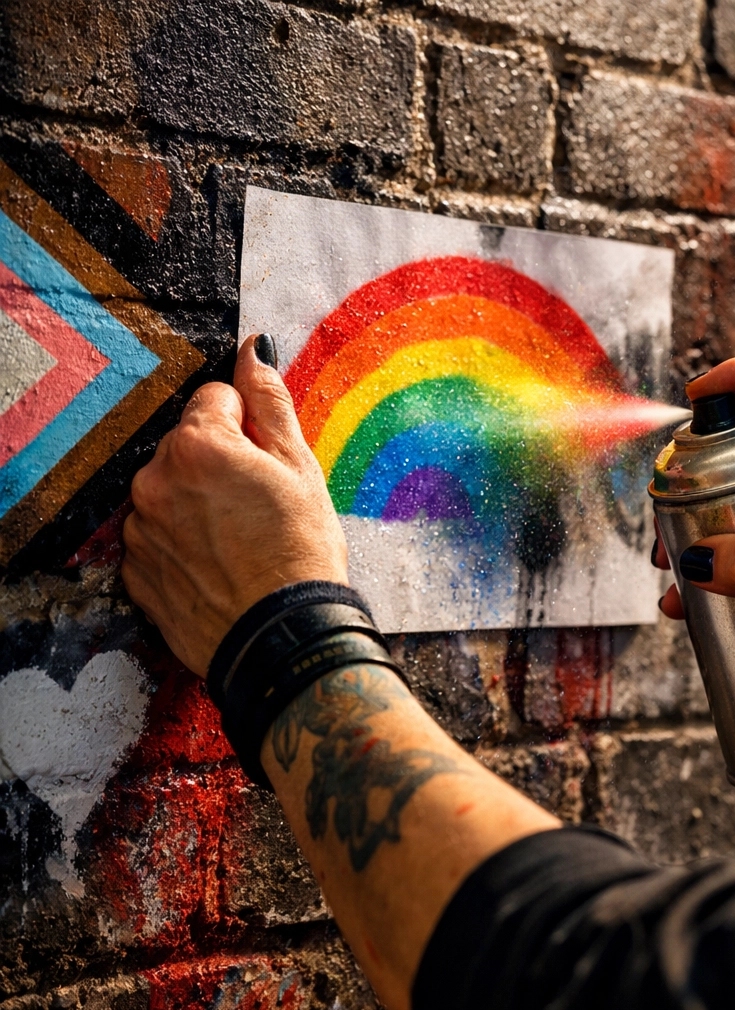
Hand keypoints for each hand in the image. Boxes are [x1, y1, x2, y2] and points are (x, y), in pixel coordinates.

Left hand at [122, 336, 347, 675]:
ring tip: (241, 540)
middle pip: (188, 445)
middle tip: (261, 504)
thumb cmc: (301, 552)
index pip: (214, 399)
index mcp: (198, 445)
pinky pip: (158, 537)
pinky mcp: (137, 572)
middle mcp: (155, 481)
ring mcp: (141, 530)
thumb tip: (252, 351)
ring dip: (199, 503)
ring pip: (171, 492)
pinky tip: (219, 563)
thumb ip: (269, 401)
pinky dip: (182, 543)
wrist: (282, 637)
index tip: (268, 461)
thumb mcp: (300, 467)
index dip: (248, 426)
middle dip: (220, 463)